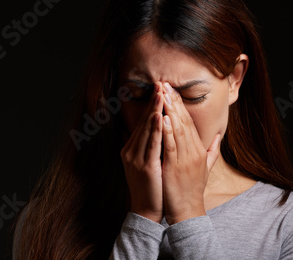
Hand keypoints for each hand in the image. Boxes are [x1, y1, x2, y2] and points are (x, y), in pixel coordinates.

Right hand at [120, 82, 163, 222]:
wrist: (146, 211)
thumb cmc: (151, 186)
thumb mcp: (148, 162)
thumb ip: (150, 145)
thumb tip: (154, 131)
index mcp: (132, 148)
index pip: (144, 122)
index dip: (152, 105)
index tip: (161, 89)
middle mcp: (131, 150)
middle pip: (144, 121)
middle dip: (154, 102)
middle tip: (161, 83)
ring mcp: (135, 158)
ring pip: (146, 129)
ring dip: (154, 110)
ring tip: (161, 94)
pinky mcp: (144, 166)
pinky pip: (151, 144)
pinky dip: (155, 129)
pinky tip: (159, 116)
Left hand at [161, 82, 220, 224]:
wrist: (188, 211)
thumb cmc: (193, 189)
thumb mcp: (206, 167)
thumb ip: (211, 150)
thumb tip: (218, 137)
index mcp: (199, 149)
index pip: (189, 122)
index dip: (180, 105)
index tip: (172, 90)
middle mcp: (194, 151)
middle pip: (184, 121)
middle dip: (174, 101)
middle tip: (165, 83)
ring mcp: (185, 159)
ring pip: (178, 130)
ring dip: (170, 111)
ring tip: (164, 94)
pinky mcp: (175, 167)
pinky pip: (171, 146)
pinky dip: (167, 132)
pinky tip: (163, 119)